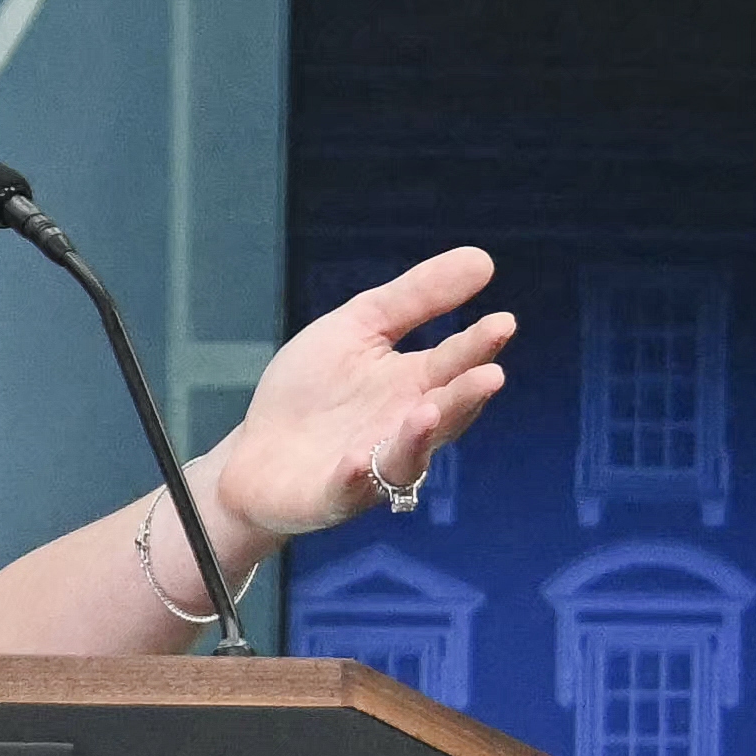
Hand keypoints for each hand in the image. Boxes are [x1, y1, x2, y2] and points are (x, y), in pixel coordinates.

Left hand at [204, 244, 513, 545]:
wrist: (253, 453)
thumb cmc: (312, 390)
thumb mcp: (359, 327)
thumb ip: (416, 297)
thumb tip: (484, 260)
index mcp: (415, 385)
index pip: (455, 364)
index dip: (477, 345)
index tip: (502, 322)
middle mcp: (404, 429)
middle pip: (445, 414)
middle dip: (466, 396)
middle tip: (490, 375)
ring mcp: (372, 466)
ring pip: (407, 457)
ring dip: (420, 436)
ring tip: (430, 410)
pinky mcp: (333, 495)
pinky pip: (349, 489)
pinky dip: (354, 477)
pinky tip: (356, 459)